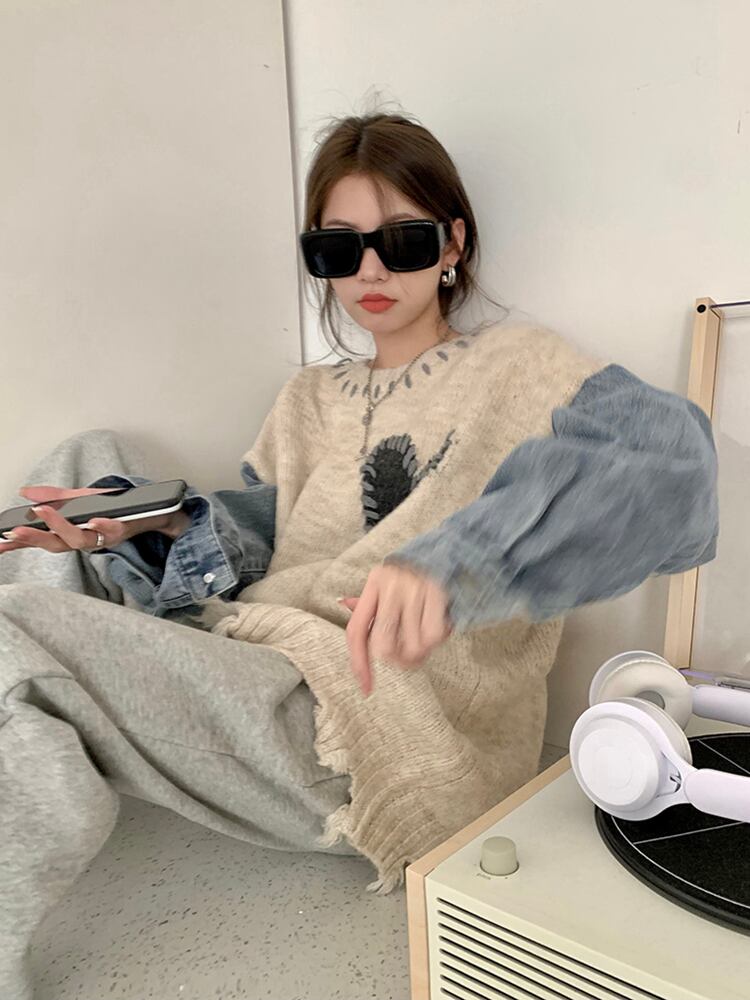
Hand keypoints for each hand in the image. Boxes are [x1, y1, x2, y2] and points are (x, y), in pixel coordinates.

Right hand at [0, 485, 182, 554]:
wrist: (150, 511)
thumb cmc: (112, 508)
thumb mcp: (79, 499)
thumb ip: (52, 497)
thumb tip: (24, 493)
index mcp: (70, 533)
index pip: (39, 541)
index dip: (17, 544)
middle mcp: (83, 540)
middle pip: (54, 544)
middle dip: (33, 539)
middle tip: (14, 532)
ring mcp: (101, 538)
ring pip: (77, 541)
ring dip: (59, 527)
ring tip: (43, 513)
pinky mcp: (121, 531)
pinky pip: (110, 531)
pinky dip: (101, 527)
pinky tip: (93, 520)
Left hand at [340, 562, 452, 696]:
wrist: (448, 552)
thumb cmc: (412, 574)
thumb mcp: (385, 583)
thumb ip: (367, 601)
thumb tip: (343, 603)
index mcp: (374, 583)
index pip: (357, 631)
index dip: (359, 663)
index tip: (366, 688)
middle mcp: (391, 586)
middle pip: (383, 647)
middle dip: (397, 660)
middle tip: (407, 655)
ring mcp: (414, 589)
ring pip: (412, 647)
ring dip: (421, 651)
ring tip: (425, 636)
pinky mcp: (437, 594)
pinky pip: (433, 637)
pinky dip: (437, 640)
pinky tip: (439, 628)